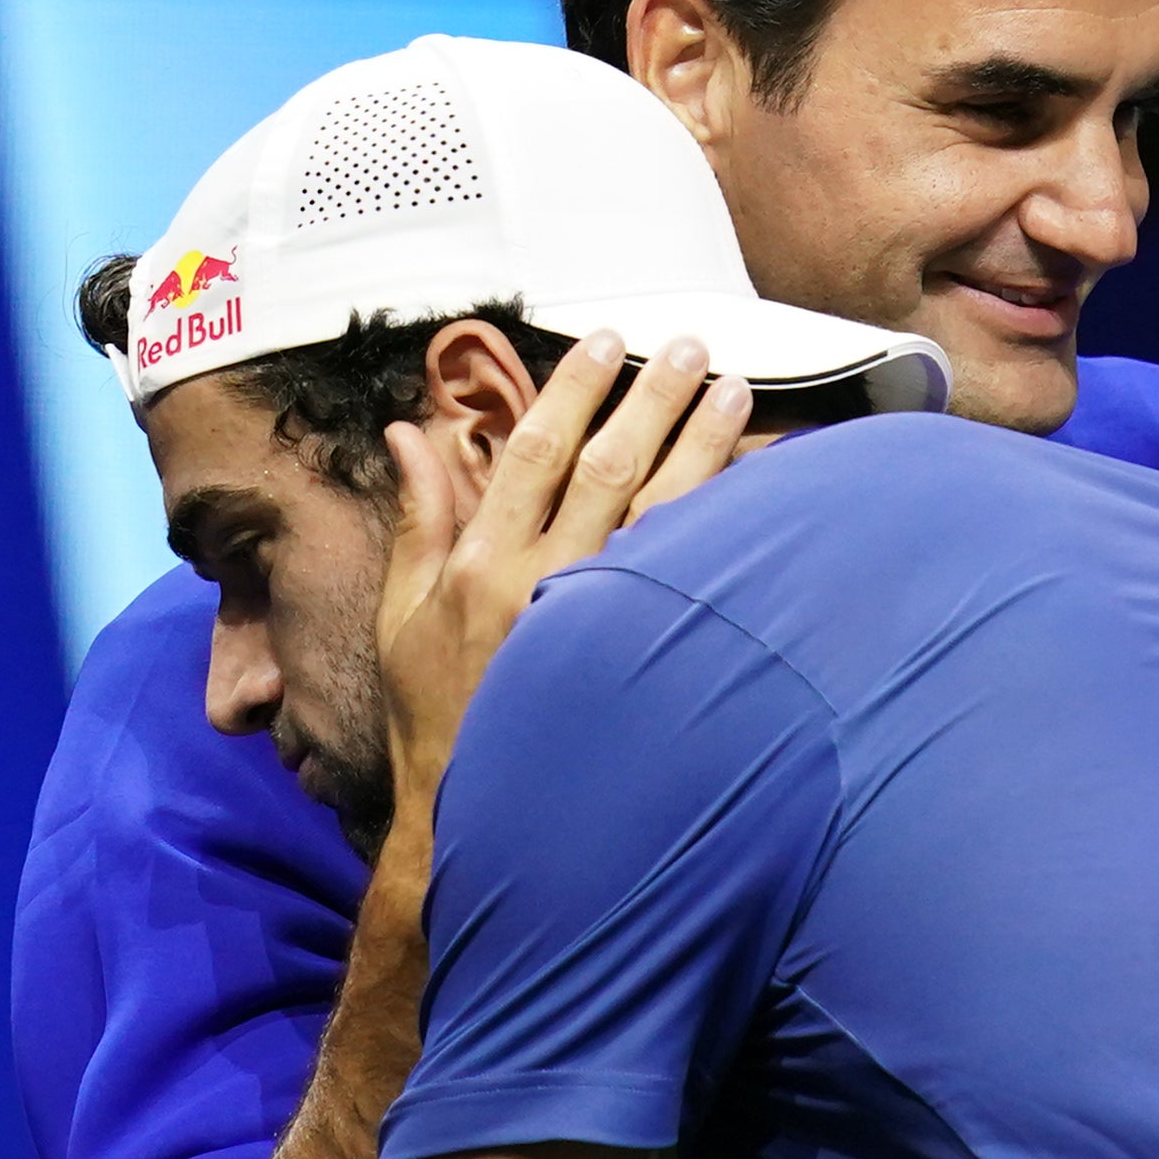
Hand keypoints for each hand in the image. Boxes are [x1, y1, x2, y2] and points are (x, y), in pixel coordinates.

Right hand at [374, 333, 748, 819]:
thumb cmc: (435, 713)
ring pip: (660, 516)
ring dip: (701, 449)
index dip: (571, 389)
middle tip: (692, 346)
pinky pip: (688, 580)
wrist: (475, 818)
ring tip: (735, 392)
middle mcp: (541, 586)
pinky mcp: (639, 665)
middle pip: (608, 469)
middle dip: (651, 399)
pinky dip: (721, 530)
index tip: (604, 341)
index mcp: (480, 566)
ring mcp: (595, 626)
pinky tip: (757, 489)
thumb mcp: (401, 615)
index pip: (533, 451)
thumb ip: (416, 517)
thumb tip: (407, 430)